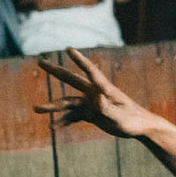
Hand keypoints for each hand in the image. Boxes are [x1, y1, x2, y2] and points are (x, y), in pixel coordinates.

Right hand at [35, 48, 162, 138]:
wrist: (139, 128)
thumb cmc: (132, 121)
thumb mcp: (119, 117)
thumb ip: (106, 108)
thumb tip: (96, 99)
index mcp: (104, 89)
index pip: (90, 71)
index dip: (79, 60)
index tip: (67, 49)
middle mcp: (94, 93)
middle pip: (71, 79)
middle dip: (55, 71)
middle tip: (39, 61)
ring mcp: (91, 103)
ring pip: (68, 102)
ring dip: (53, 106)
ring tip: (36, 109)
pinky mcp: (91, 114)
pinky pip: (73, 116)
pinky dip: (63, 121)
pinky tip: (52, 128)